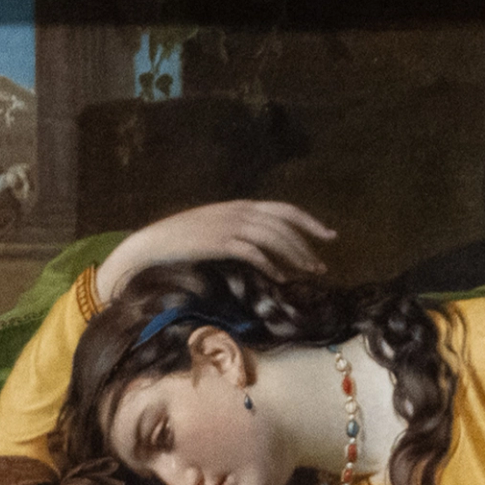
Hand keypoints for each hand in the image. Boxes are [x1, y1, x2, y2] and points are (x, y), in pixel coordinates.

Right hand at [102, 200, 336, 295]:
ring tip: (308, 273)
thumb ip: (238, 228)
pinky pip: (254, 253)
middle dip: (307, 245)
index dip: (309, 222)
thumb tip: (261, 243)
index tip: (329, 235)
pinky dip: (270, 265)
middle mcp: (239, 211)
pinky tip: (280, 279)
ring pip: (274, 238)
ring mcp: (230, 226)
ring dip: (294, 257)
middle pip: (284, 225)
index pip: (284, 209)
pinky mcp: (220, 243)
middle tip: (321, 266)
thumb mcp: (215, 226)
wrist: (155, 241)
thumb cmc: (183, 238)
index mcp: (240, 205)